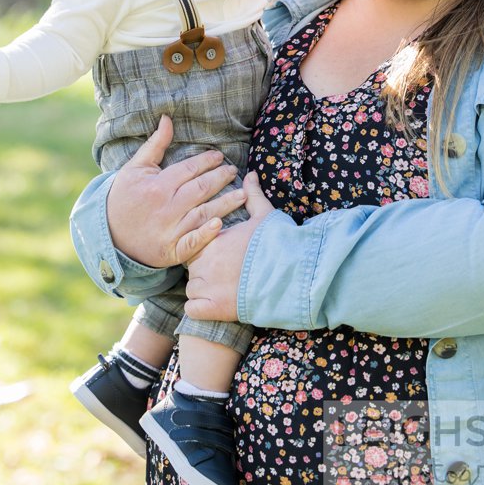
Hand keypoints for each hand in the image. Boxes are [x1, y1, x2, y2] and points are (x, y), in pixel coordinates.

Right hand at [105, 116, 246, 268]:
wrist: (108, 234)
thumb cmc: (123, 197)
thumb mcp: (134, 168)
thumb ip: (154, 144)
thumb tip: (167, 119)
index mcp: (157, 185)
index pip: (188, 169)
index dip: (206, 161)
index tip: (219, 156)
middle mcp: (166, 207)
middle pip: (200, 189)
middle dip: (220, 178)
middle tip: (233, 170)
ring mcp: (169, 230)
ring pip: (203, 214)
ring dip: (225, 203)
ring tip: (242, 194)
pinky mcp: (171, 249)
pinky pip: (193, 243)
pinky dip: (206, 235)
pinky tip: (221, 225)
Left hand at [184, 172, 273, 322]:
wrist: (293, 277)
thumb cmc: (279, 245)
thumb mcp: (265, 216)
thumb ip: (252, 195)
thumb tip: (250, 175)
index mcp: (210, 239)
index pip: (193, 244)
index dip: (205, 253)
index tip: (222, 259)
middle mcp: (203, 261)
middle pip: (192, 269)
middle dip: (203, 273)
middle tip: (226, 276)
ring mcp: (206, 286)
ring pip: (191, 290)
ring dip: (202, 293)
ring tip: (226, 291)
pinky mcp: (211, 308)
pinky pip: (192, 309)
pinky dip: (201, 310)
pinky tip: (216, 306)